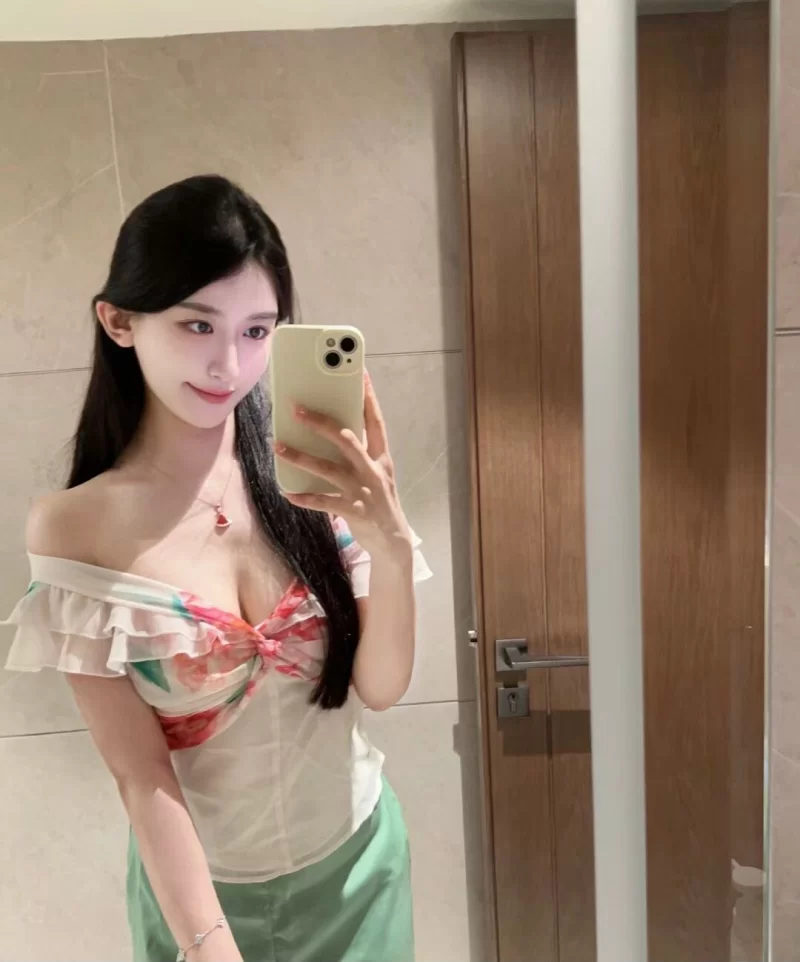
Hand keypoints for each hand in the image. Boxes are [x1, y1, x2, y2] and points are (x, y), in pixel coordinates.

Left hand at [272, 373, 411, 564]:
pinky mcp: (354, 511)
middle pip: (347, 439)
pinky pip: (324, 502)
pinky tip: (287, 492)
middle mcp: (373, 470)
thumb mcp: (377, 472)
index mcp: (381, 457)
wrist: (393, 540)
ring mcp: (363, 491)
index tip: (360, 372)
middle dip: (321, 423)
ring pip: (329, 469)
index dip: (368, 397)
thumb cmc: (378, 500)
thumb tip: (330, 429)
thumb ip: (358, 452)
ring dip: (301, 457)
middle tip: (296, 409)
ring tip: (278, 446)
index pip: (375, 421)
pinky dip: (304, 497)